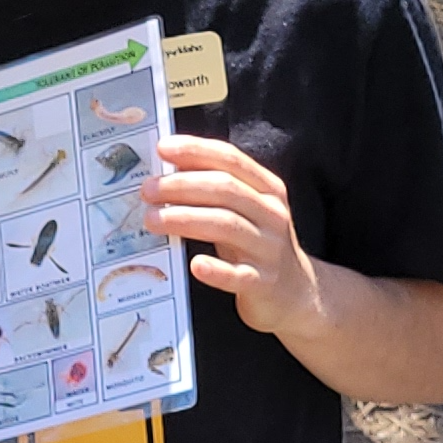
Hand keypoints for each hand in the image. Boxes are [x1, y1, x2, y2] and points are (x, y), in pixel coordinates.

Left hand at [142, 135, 321, 341]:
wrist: (294, 293)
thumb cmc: (257, 245)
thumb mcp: (246, 211)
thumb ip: (217, 189)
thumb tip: (170, 166)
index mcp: (268, 190)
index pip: (231, 160)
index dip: (196, 151)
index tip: (163, 149)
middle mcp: (272, 214)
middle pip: (226, 190)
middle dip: (182, 186)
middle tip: (148, 190)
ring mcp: (269, 249)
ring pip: (227, 226)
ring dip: (185, 219)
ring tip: (152, 220)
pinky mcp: (263, 283)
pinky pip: (237, 275)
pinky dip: (216, 270)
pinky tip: (195, 265)